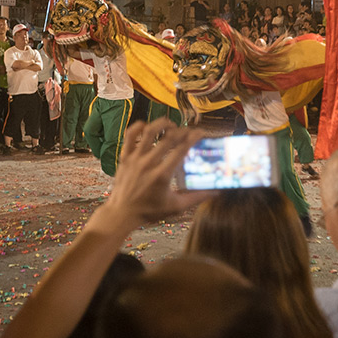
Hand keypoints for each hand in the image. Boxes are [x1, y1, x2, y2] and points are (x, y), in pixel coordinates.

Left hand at [96, 119, 210, 227]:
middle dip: (182, 131)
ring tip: (171, 125)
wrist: (122, 213)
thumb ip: (197, 198)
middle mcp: (149, 164)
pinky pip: (130, 136)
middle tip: (189, 132)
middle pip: (168, 138)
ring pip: (148, 132)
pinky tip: (147, 126)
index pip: (182, 149)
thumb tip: (216, 192)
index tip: (201, 133)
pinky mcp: (125, 157)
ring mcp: (135, 159)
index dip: (194, 137)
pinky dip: (138, 127)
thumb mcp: (176, 207)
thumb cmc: (149, 211)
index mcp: (163, 175)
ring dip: (162, 124)